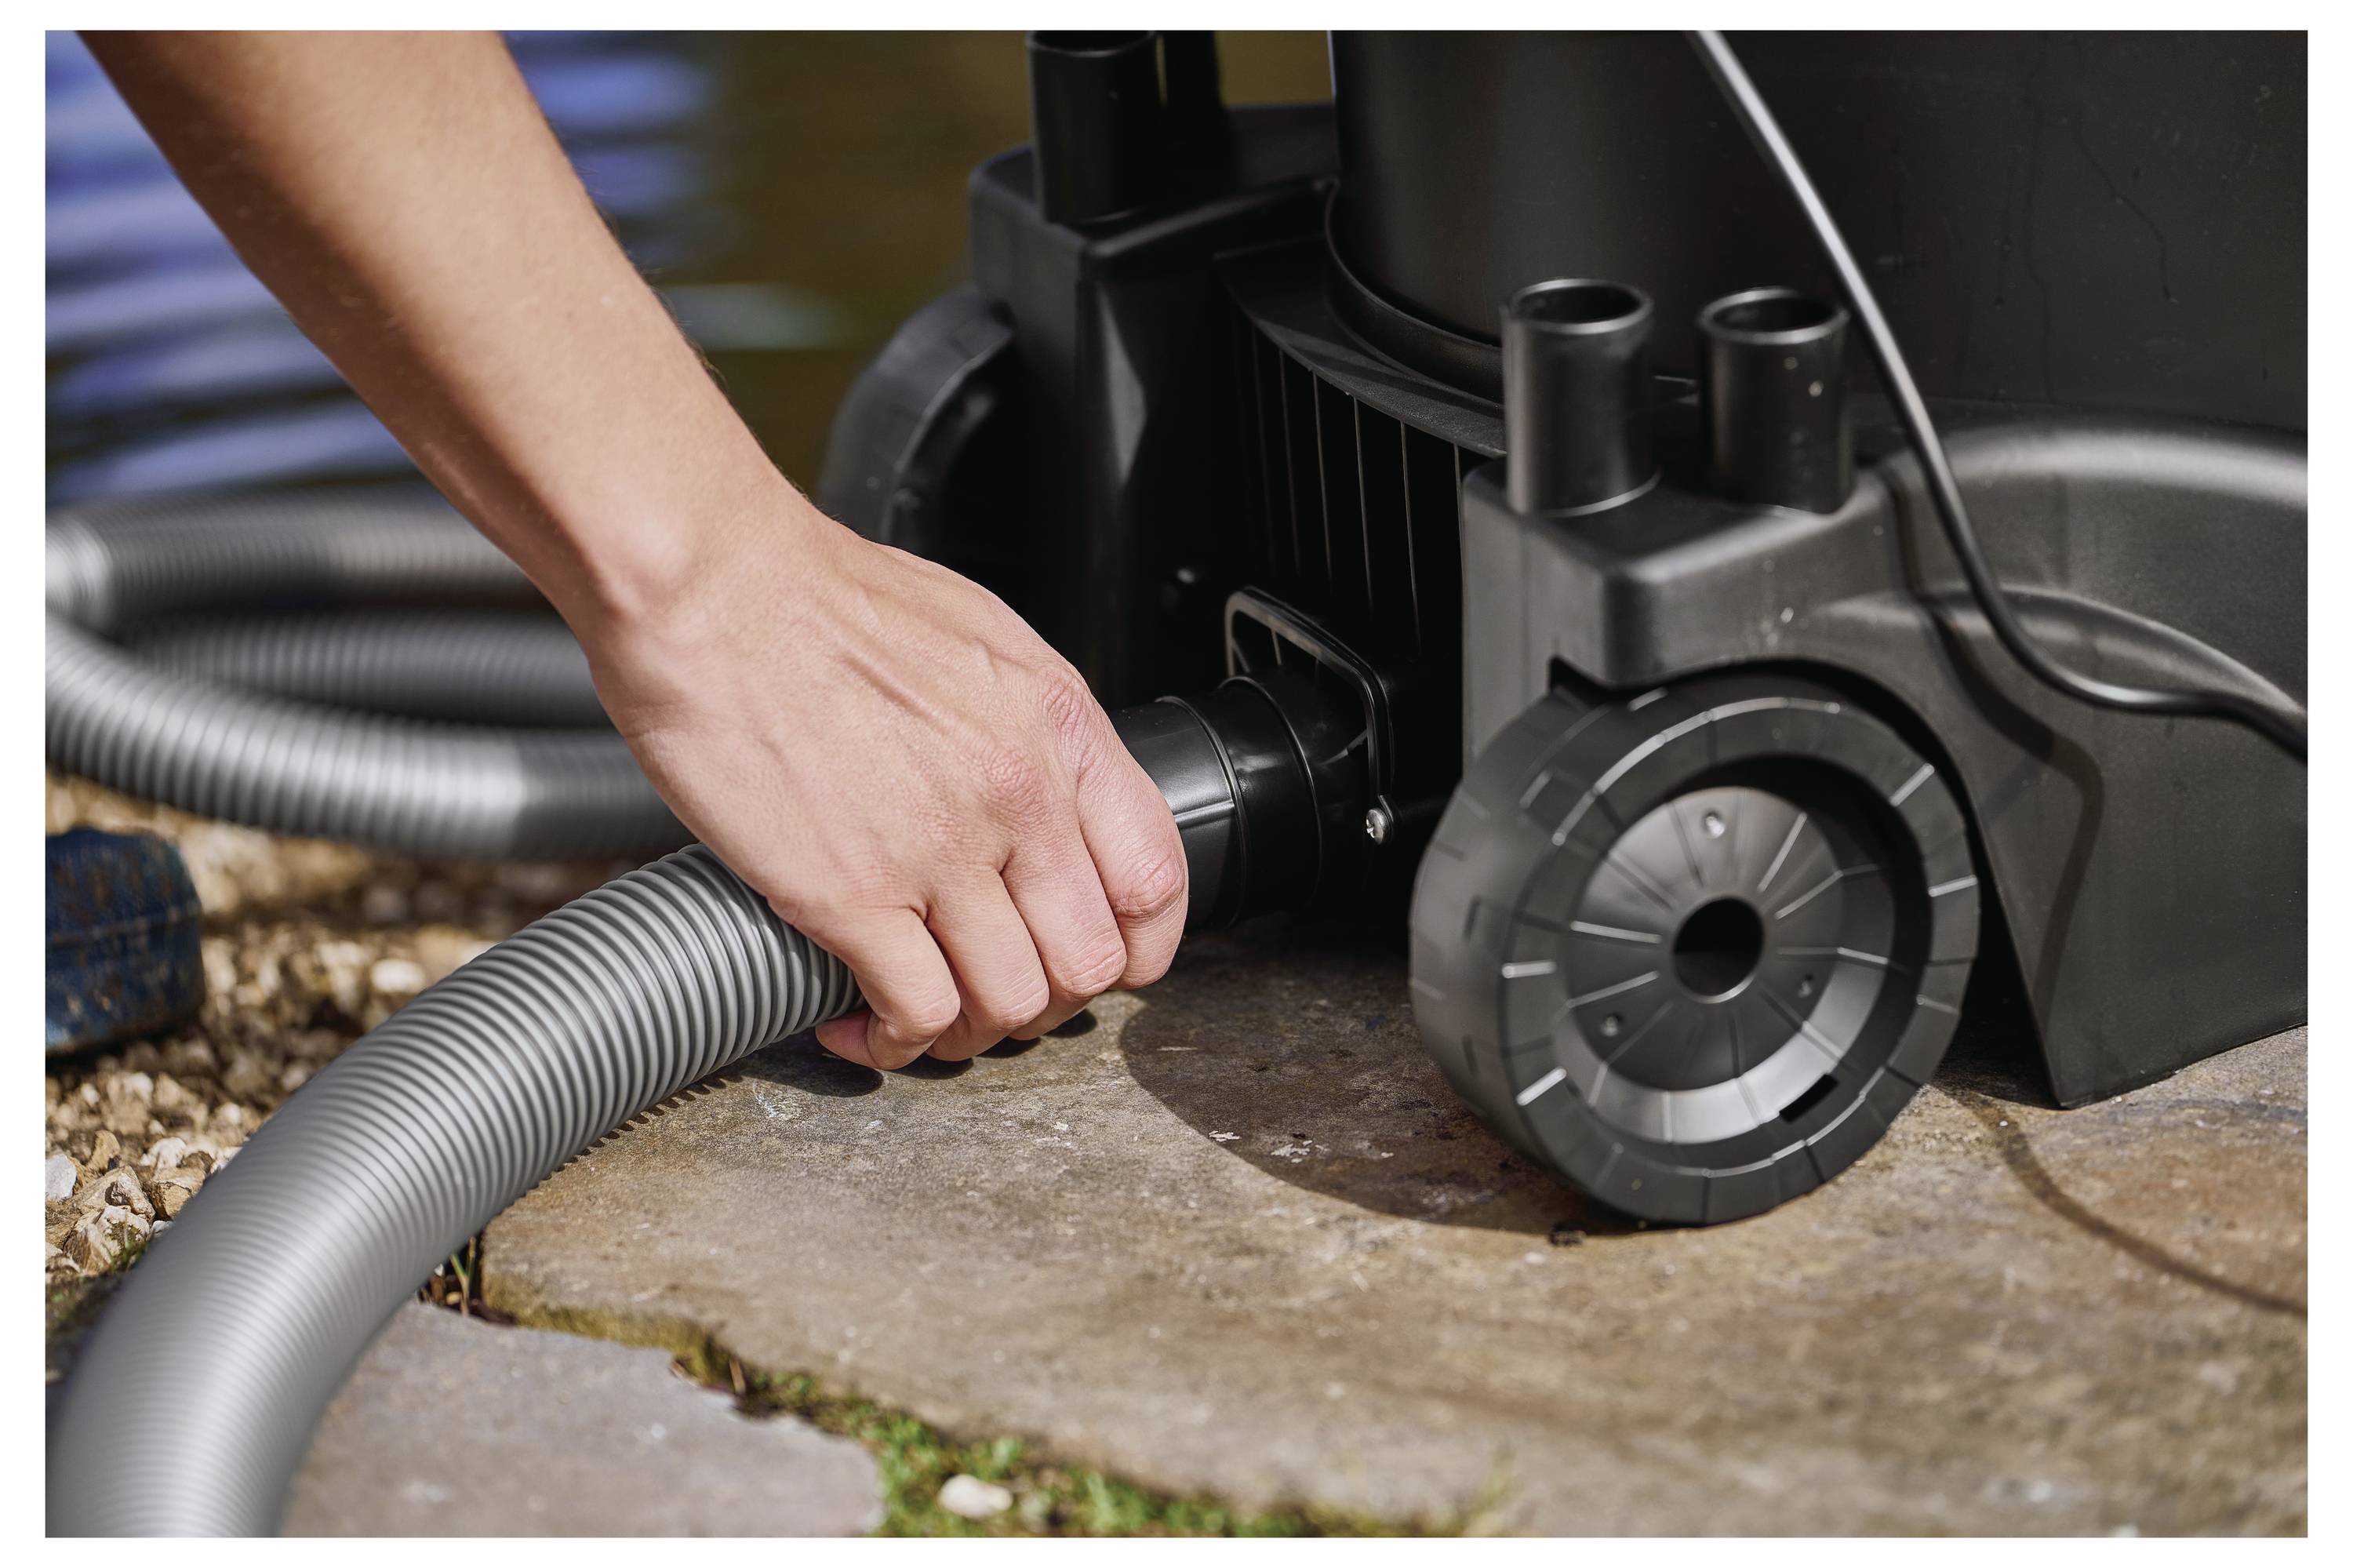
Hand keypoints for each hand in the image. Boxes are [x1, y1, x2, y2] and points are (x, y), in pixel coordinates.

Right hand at [577, 484, 1187, 1067]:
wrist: (710, 588)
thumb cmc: (818, 600)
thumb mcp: (975, 640)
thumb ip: (1026, 729)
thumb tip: (1042, 796)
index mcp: (1058, 728)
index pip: (1154, 877)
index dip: (1134, 946)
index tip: (1096, 961)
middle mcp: (1019, 793)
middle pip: (1087, 961)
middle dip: (1043, 1001)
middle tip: (991, 994)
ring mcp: (941, 850)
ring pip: (1010, 1001)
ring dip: (968, 1032)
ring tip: (919, 1016)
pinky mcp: (853, 895)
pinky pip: (917, 1012)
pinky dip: (891, 1039)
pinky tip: (857, 1021)